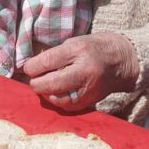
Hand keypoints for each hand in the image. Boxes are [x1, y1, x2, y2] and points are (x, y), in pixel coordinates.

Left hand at [23, 31, 138, 110]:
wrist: (121, 60)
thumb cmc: (93, 48)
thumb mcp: (73, 42)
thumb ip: (54, 54)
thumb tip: (33, 67)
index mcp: (78, 50)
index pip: (48, 61)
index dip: (32, 67)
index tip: (27, 68)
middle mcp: (85, 70)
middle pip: (52, 83)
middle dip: (36, 83)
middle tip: (33, 80)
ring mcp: (89, 88)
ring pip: (58, 98)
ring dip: (46, 94)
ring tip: (43, 87)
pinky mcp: (91, 100)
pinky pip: (68, 106)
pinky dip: (57, 101)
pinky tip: (54, 94)